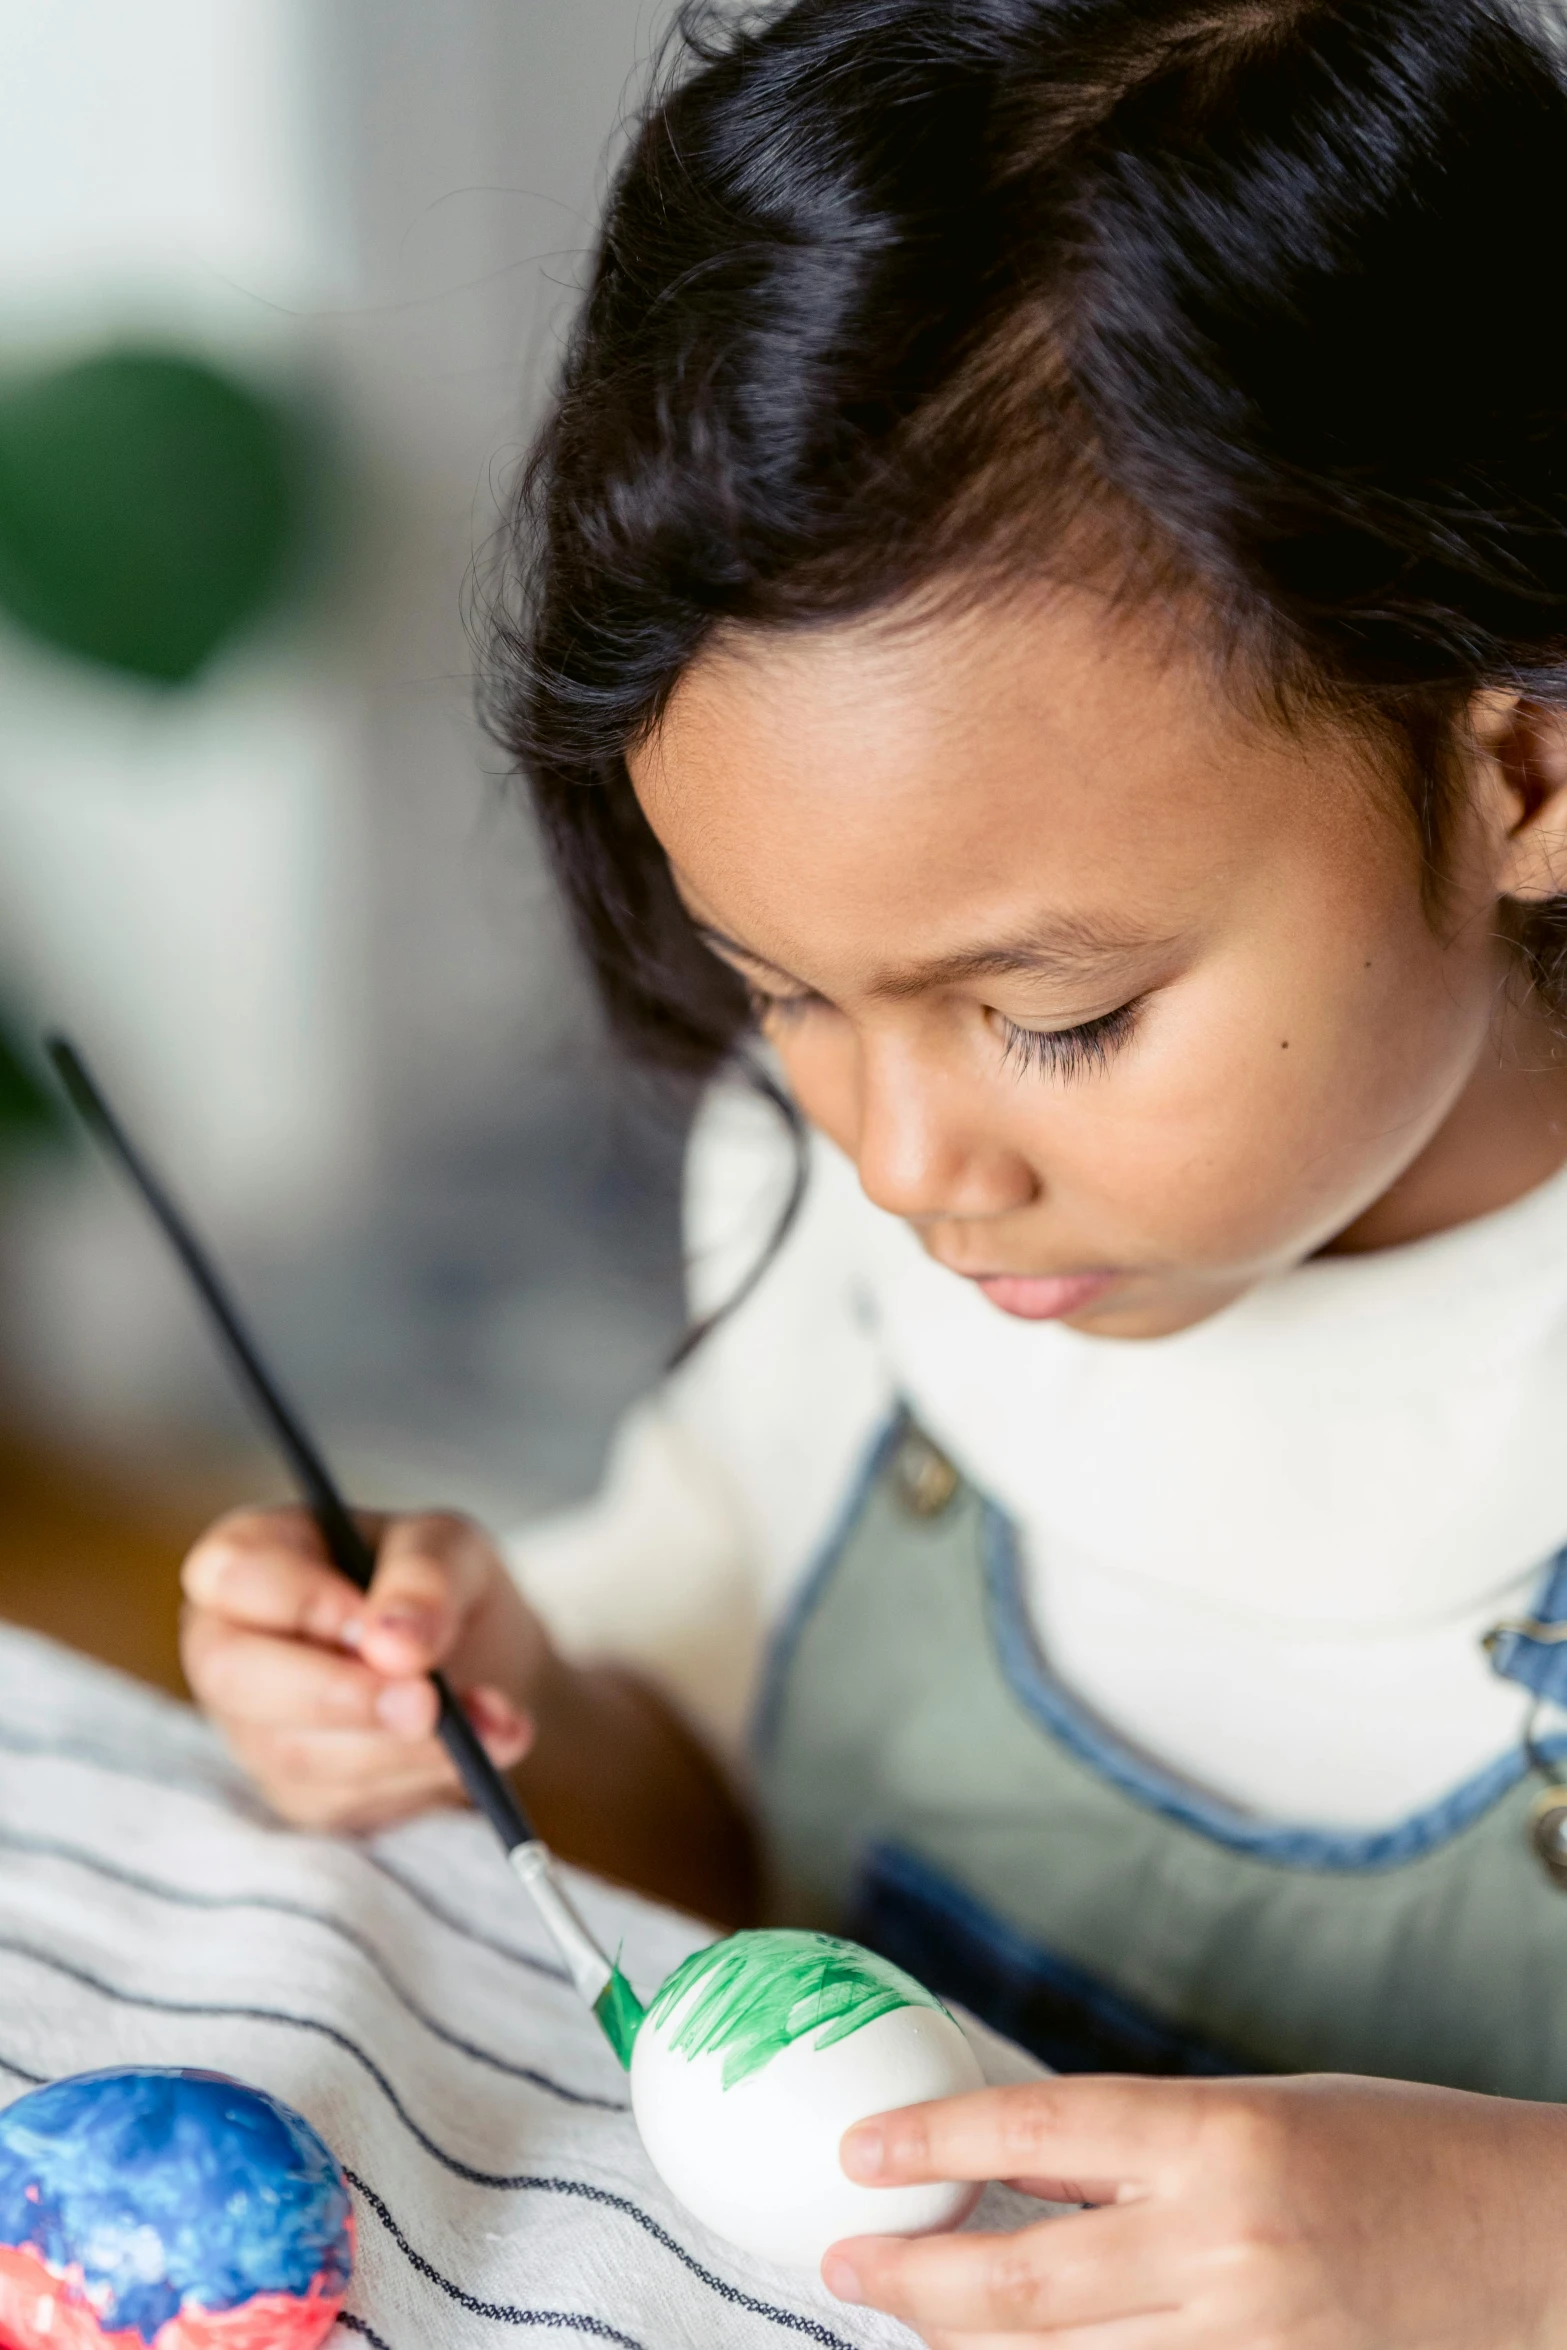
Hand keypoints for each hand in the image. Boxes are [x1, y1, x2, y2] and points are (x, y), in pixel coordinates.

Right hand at [181, 1505, 553, 1832]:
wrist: (480, 1659)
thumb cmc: (437, 1584)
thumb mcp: (449, 1547)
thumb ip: (424, 1578)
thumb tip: (394, 1645)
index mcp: (249, 1560)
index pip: (234, 1575)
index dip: (302, 1602)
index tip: (378, 1626)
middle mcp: (230, 1646)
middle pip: (235, 1677)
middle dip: (338, 1693)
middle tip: (426, 1701)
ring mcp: (255, 1729)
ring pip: (299, 1753)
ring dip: (406, 1745)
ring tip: (491, 1716)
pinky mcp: (301, 1794)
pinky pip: (349, 1800)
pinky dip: (430, 1777)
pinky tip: (490, 1744)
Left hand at [824, 2071, 1566, 2348]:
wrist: (1538, 2249)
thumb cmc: (1406, 2157)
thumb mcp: (1260, 2113)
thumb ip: (1140, 2151)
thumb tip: (1013, 2166)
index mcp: (1221, 2136)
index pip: (1034, 2131)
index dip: (931, 2142)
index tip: (863, 2152)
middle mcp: (1225, 2247)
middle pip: (1017, 2284)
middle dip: (912, 2276)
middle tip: (850, 2258)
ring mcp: (1249, 2346)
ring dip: (966, 2345)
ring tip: (910, 2310)